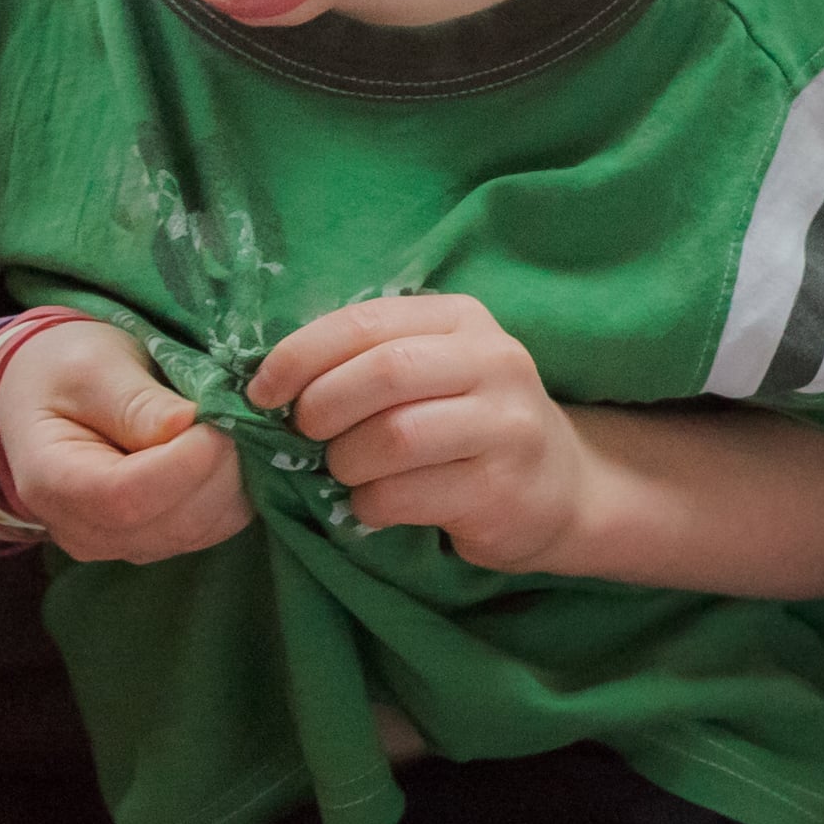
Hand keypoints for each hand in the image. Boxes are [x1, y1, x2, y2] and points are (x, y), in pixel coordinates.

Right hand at [0, 316, 252, 563]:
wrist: (48, 397)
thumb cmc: (64, 373)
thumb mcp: (90, 368)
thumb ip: (134, 400)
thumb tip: (187, 424)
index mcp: (51, 483)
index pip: (126, 498)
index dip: (183, 464)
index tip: (214, 420)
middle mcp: (84, 532)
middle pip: (172, 521)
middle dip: (219, 468)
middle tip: (235, 414)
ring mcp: (123, 545)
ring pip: (202, 529)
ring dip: (233, 479)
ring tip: (230, 426)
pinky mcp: (158, 541)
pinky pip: (214, 528)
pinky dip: (234, 491)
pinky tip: (226, 450)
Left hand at [251, 294, 586, 570]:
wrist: (560, 488)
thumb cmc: (468, 423)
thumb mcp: (432, 368)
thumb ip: (369, 357)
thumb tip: (272, 375)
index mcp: (464, 320)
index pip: (366, 322)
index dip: (301, 355)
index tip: (263, 390)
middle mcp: (495, 362)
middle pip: (383, 374)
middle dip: (321, 408)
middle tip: (305, 434)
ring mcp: (506, 427)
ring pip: (393, 438)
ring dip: (346, 462)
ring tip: (347, 471)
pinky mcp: (501, 489)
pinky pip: (404, 495)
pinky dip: (369, 503)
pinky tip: (375, 502)